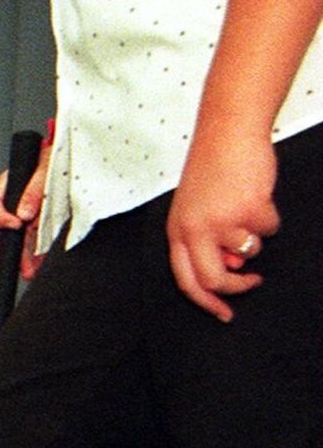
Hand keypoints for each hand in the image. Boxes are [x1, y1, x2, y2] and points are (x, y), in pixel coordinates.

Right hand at [0, 139, 51, 280]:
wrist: (81, 159)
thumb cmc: (61, 158)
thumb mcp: (47, 167)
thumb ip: (34, 189)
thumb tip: (23, 213)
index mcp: (10, 184)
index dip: (0, 216)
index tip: (14, 225)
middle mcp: (13, 201)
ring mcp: (24, 216)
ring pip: (10, 239)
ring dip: (17, 256)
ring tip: (26, 269)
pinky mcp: (38, 227)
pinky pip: (30, 244)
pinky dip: (33, 256)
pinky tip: (37, 265)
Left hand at [167, 122, 277, 321]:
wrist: (227, 133)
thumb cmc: (212, 169)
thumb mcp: (196, 210)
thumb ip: (206, 241)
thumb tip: (232, 268)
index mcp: (176, 232)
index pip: (185, 280)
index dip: (205, 302)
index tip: (224, 313)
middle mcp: (195, 230)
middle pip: (214, 280)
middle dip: (237, 288)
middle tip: (252, 282)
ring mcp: (222, 221)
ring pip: (250, 252)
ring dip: (256, 237)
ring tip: (249, 208)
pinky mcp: (250, 209)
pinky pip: (269, 229)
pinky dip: (270, 216)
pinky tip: (258, 194)